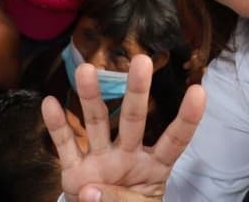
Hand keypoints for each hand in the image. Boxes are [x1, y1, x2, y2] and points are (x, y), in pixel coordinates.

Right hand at [43, 54, 205, 201]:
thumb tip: (90, 190)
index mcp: (154, 167)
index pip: (174, 141)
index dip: (187, 119)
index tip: (199, 92)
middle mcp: (127, 155)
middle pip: (134, 120)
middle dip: (137, 92)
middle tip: (142, 60)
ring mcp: (100, 160)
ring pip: (97, 123)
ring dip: (90, 98)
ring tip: (86, 70)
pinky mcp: (74, 170)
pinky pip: (65, 145)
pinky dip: (56, 126)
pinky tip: (50, 103)